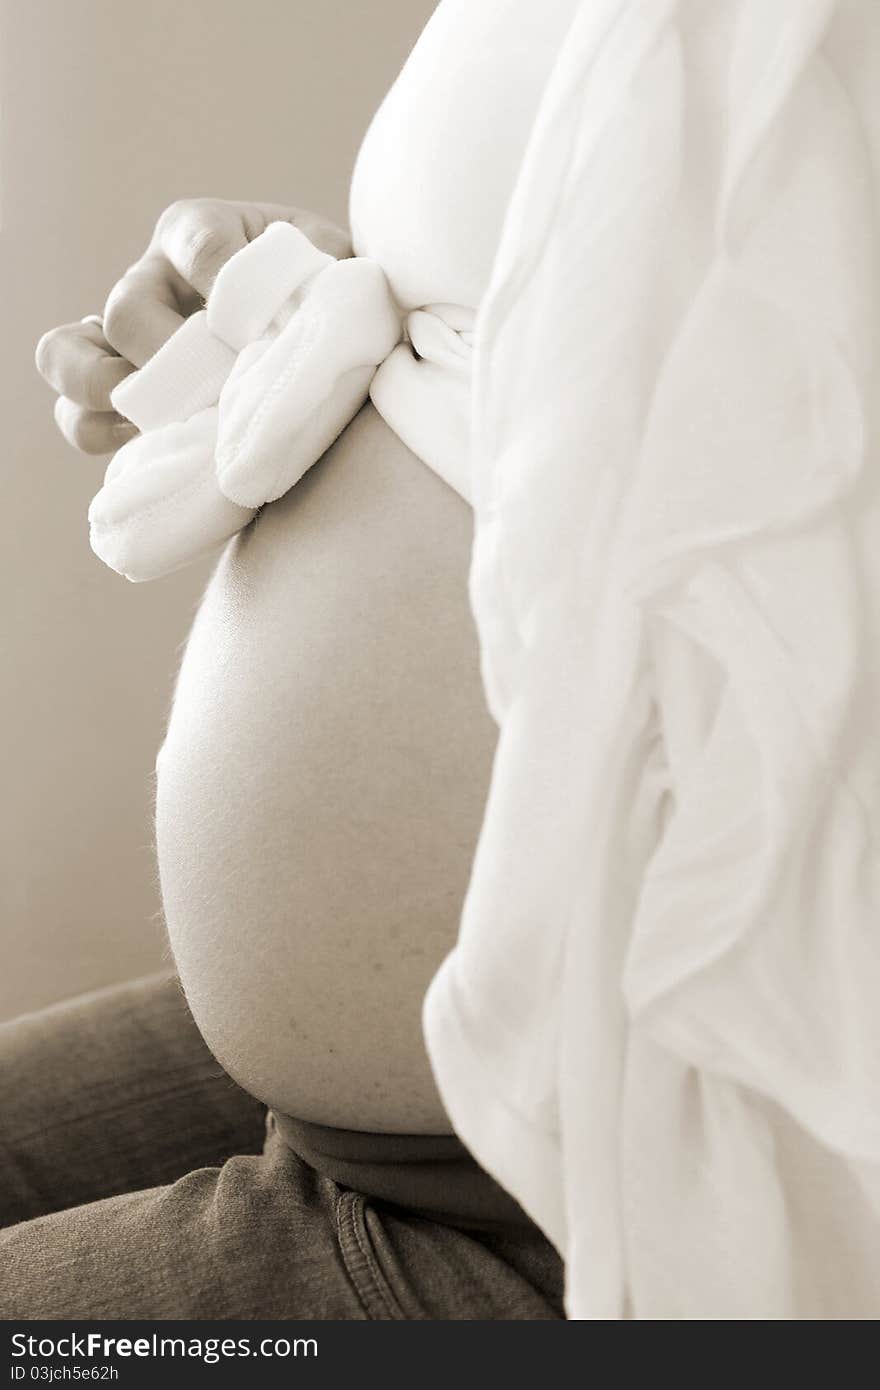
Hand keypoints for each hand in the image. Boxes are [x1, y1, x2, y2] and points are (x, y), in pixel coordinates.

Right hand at [36, 199, 352, 455]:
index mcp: (205, 232)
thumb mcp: (340, 277)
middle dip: (169, 354)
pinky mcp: (120, 395)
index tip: (258, 324)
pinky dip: (98, 432)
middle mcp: (153, 278)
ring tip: (151, 417)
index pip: (199, 242)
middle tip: (217, 388)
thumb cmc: (331, 305)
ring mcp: (128, 339)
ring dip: (100, 388)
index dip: (223, 280)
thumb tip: (328, 319)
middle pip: (127, 306)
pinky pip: (77, 414)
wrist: (329, 344)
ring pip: (66, 353)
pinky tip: (146, 445)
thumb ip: (331, 285)